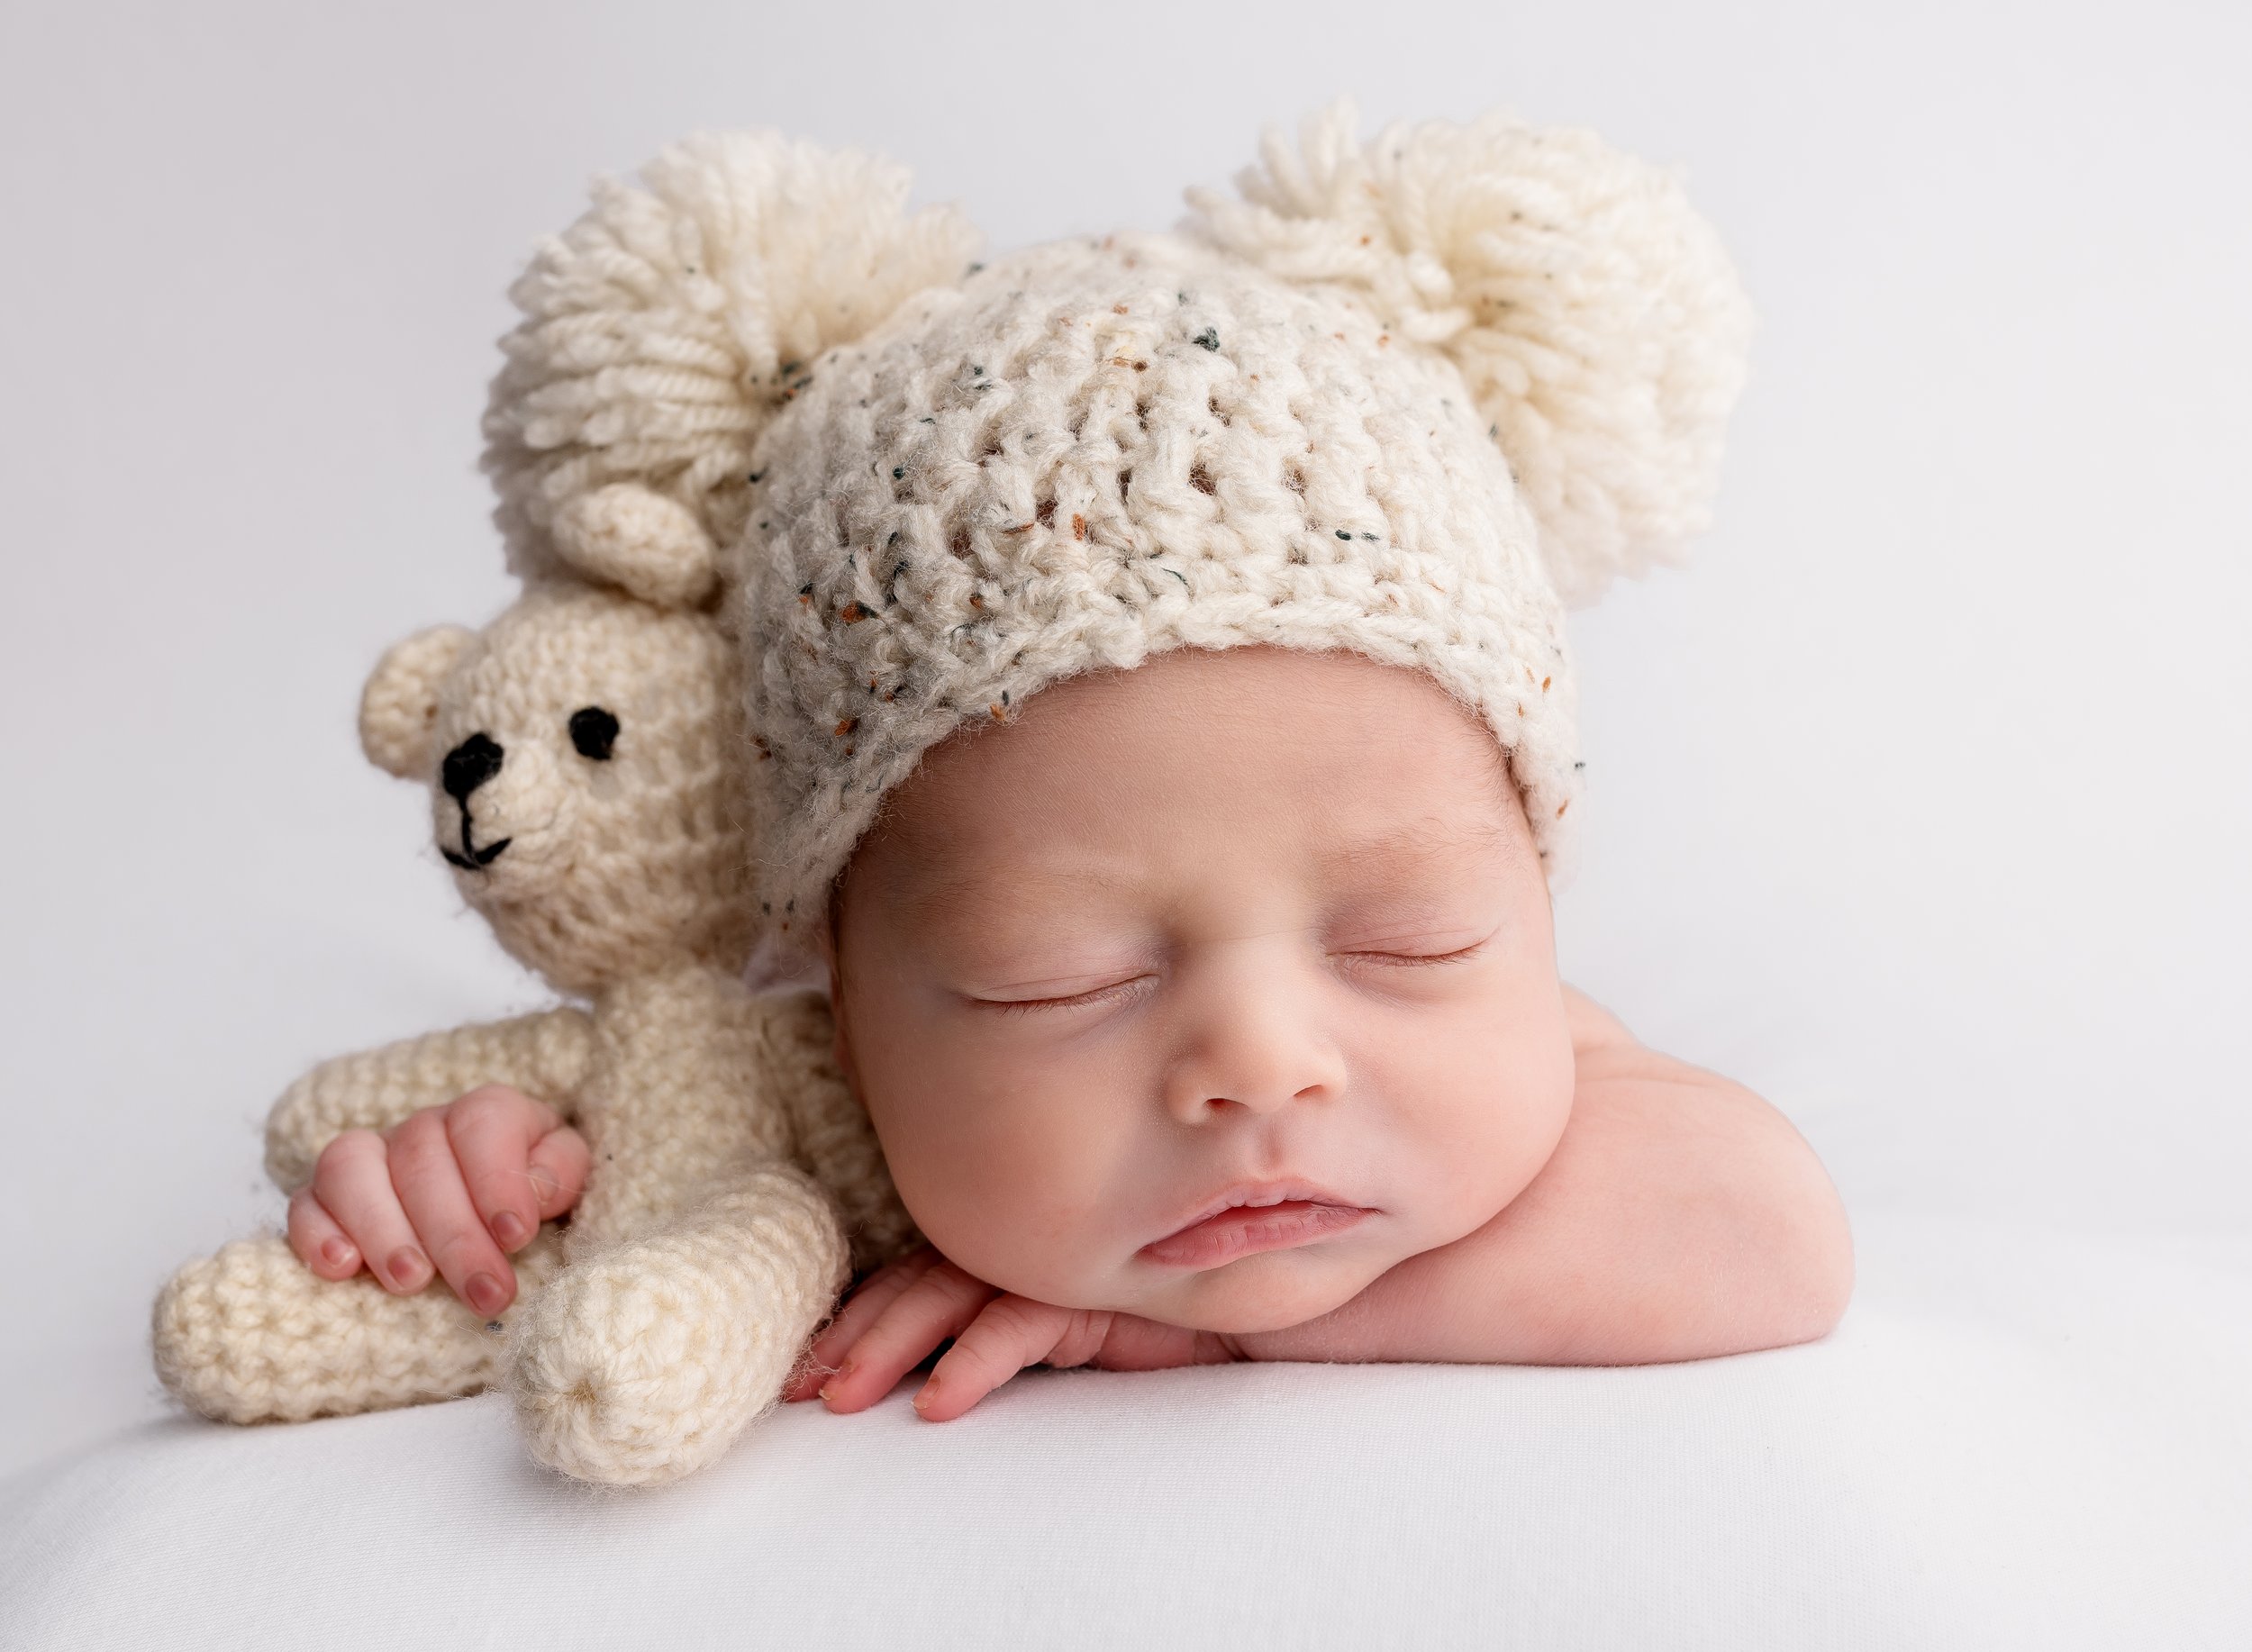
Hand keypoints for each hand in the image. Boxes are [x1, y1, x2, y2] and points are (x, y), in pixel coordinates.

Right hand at [285, 1084, 588, 1318]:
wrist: (493, 1220)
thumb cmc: (531, 1199)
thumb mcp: (566, 1179)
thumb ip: (560, 1172)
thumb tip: (535, 1189)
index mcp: (486, 1114)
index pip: (483, 1120)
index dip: (499, 1177)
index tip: (516, 1235)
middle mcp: (423, 1129)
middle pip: (422, 1159)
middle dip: (456, 1233)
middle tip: (484, 1292)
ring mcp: (371, 1159)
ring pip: (351, 1165)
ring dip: (382, 1226)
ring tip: (411, 1281)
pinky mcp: (326, 1200)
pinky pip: (305, 1202)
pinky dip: (315, 1233)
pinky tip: (341, 1268)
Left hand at [782, 1243, 1239, 1420]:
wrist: (1277, 1300)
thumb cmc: (1180, 1314)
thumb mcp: (1079, 1333)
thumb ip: (1015, 1330)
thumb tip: (926, 1378)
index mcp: (1015, 1254)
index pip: (919, 1276)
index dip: (858, 1317)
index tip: (802, 1369)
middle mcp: (1031, 1249)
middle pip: (921, 1281)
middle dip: (854, 1332)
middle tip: (801, 1385)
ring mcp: (1064, 1262)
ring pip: (956, 1293)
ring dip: (893, 1344)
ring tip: (844, 1394)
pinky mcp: (1105, 1288)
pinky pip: (1026, 1323)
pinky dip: (976, 1358)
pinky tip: (939, 1399)